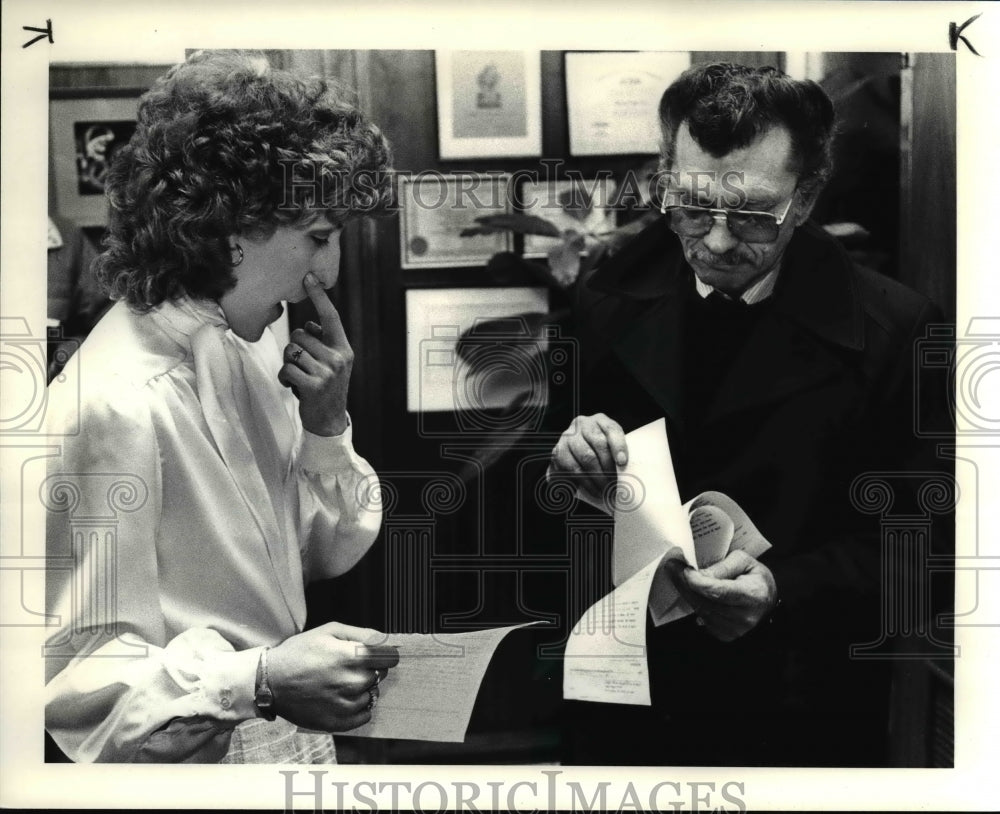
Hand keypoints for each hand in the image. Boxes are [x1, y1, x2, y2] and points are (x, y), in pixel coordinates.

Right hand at [267, 622, 398, 731]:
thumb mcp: (328, 631)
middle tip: (345, 667)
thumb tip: (384, 640)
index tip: (375, 655)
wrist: (270, 682)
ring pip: (371, 695)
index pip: (390, 658)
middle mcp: (352, 682)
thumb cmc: (298, 653)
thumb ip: (361, 634)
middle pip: (380, 676)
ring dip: (361, 689)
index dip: (383, 654)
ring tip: (337, 683)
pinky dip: (356, 707)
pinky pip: (364, 714)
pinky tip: (338, 698)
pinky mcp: (339, 722)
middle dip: (368, 670)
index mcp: (352, 657)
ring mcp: (346, 705)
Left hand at [278, 273, 352, 435]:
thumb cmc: (326, 387)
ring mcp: (327, 372)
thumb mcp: (332, 363)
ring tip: (300, 378)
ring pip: (291, 351)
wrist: (329, 420)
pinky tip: (293, 386)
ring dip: (288, 364)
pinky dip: (284, 378)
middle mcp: (338, 357)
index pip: (331, 317)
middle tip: (304, 367)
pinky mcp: (314, 385)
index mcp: (343, 348)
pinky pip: (287, 369)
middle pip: (300, 335)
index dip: (319, 296)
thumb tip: (309, 324)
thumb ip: (323, 342)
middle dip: (295, 349)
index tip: (309, 277)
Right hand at [547, 414, 627, 505]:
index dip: (618, 445)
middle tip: (617, 483)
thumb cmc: (597, 452)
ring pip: (587, 458)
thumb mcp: (609, 446)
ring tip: (608, 490)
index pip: (611, 429)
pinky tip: (596, 491)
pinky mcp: (558, 452)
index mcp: (599, 420)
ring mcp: (568, 437)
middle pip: (598, 444)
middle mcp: (582, 424)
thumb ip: (617, 452)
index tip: (622, 462)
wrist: (572, 457)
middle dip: (610, 466)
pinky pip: (575, 469)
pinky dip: (588, 483)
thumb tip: (630, 471)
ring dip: (600, 477)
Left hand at [672, 551, 776, 641]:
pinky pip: (702, 617)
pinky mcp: (725, 635)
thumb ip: (722, 567)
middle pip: (704, 601)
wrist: (768, 601)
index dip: (695, 581)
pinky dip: (695, 603)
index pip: (718, 591)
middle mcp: (743, 617)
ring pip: (700, 609)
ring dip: (686, 592)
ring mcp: (734, 630)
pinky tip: (691, 591)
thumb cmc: (757, 579)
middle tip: (672, 568)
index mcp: (751, 596)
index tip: (680, 568)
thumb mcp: (744, 561)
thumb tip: (699, 573)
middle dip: (684, 583)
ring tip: (678, 576)